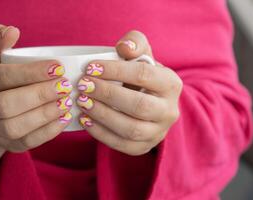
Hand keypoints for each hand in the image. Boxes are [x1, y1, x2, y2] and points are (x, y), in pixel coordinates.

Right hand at [0, 24, 72, 171]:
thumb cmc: (0, 80)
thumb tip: (11, 30)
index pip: (1, 77)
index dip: (29, 73)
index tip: (58, 67)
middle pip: (7, 105)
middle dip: (39, 94)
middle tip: (65, 86)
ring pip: (15, 127)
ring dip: (45, 114)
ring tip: (67, 102)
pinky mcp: (11, 144)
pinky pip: (28, 142)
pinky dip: (49, 131)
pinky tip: (65, 118)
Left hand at [76, 31, 182, 155]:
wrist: (148, 103)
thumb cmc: (141, 77)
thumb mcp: (141, 56)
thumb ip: (135, 43)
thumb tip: (124, 48)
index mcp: (171, 84)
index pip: (144, 75)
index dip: (115, 71)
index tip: (90, 68)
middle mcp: (169, 110)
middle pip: (138, 105)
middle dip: (107, 94)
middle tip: (83, 85)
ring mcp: (158, 132)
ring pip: (131, 129)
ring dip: (102, 115)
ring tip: (81, 102)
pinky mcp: (144, 147)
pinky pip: (122, 145)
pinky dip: (100, 133)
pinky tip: (85, 120)